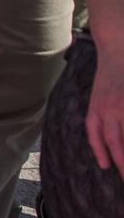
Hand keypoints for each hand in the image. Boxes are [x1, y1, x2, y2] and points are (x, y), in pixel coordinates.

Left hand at [91, 51, 123, 175]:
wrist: (118, 49)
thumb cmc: (111, 76)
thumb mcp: (100, 95)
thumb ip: (101, 113)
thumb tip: (105, 135)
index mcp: (98, 107)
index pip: (96, 134)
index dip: (100, 151)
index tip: (107, 168)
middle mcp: (110, 109)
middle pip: (115, 141)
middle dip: (122, 163)